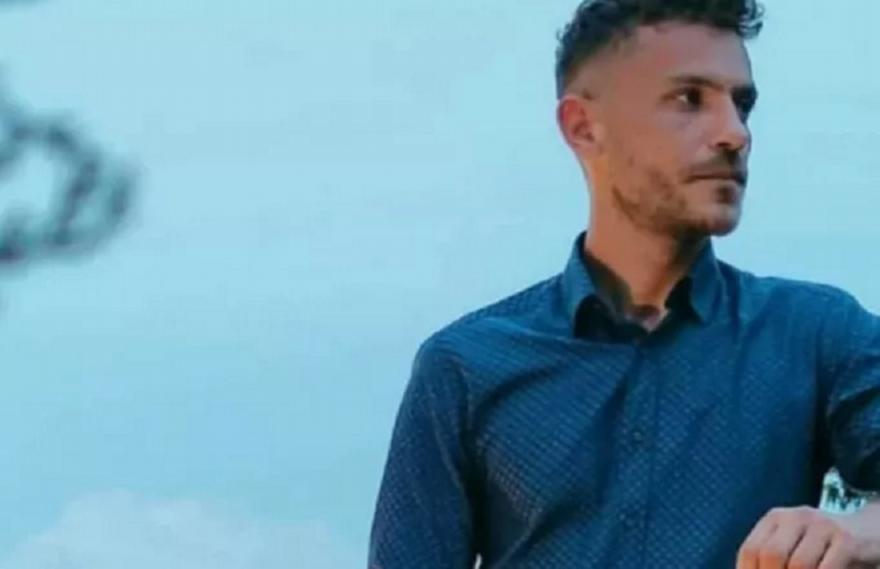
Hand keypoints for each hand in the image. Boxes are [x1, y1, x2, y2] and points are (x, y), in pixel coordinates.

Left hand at [736, 506, 879, 568]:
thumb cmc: (823, 548)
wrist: (868, 531)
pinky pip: (827, 568)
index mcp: (776, 518)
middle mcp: (796, 516)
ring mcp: (823, 526)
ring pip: (799, 565)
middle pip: (771, 555)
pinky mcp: (847, 540)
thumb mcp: (794, 546)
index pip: (750, 550)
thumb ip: (775, 561)